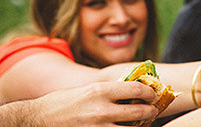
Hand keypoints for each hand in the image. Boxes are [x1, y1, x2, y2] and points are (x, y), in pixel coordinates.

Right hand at [35, 81, 157, 125]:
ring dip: (140, 126)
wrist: (37, 119)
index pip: (136, 90)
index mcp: (100, 91)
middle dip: (150, 111)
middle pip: (138, 111)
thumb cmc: (63, 102)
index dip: (149, 92)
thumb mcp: (87, 89)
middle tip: (153, 110)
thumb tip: (134, 89)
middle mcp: (101, 110)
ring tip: (143, 123)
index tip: (153, 94)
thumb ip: (109, 90)